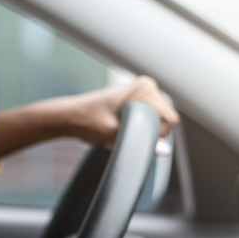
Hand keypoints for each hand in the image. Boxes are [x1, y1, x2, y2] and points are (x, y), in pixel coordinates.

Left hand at [0, 76, 178, 158]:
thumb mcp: (115, 135)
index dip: (156, 133)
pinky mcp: (136, 101)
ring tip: (118, 129)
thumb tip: (164, 150)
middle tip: (123, 132)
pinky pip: (147, 121)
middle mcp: (146, 87)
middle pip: (164, 121)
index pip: (169, 119)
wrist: (69, 117)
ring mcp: (141, 93)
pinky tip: (118, 128)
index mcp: (144, 88)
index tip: (136, 135)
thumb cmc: (87, 121)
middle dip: (148, 132)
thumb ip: (142, 141)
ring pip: (155, 123)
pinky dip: (135, 129)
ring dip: (140, 131)